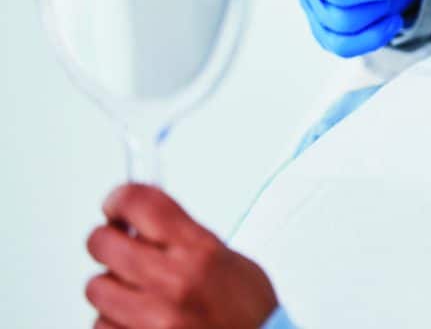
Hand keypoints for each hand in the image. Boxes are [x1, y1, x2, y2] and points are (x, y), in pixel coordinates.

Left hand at [85, 184, 277, 328]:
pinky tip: (136, 320)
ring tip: (137, 294)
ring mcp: (151, 320)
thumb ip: (186, 239)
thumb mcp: (231, 261)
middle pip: (103, 242)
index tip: (118, 204)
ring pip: (96, 287)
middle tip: (118, 245)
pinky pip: (100, 325)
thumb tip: (145, 223)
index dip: (121, 198)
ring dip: (112, 288)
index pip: (140, 204)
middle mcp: (173, 283)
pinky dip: (113, 322)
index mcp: (200, 253)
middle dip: (108, 241)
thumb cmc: (250, 314)